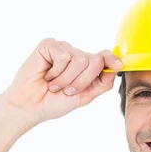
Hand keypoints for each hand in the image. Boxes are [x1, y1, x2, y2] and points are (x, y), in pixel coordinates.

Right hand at [0, 38, 122, 126]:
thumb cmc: (54, 102)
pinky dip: (56, 71)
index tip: (119, 65)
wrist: (31, 106)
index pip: (104, 57)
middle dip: (83, 81)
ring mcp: (63, 49)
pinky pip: (63, 55)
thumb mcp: (84, 96)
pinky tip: (47, 75)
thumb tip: (116, 68)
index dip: (113, 59)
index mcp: (86, 67)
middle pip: (95, 61)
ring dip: (66, 79)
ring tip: (54, 85)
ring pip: (80, 60)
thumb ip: (102, 84)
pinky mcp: (48, 45)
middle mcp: (76, 55)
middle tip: (67, 91)